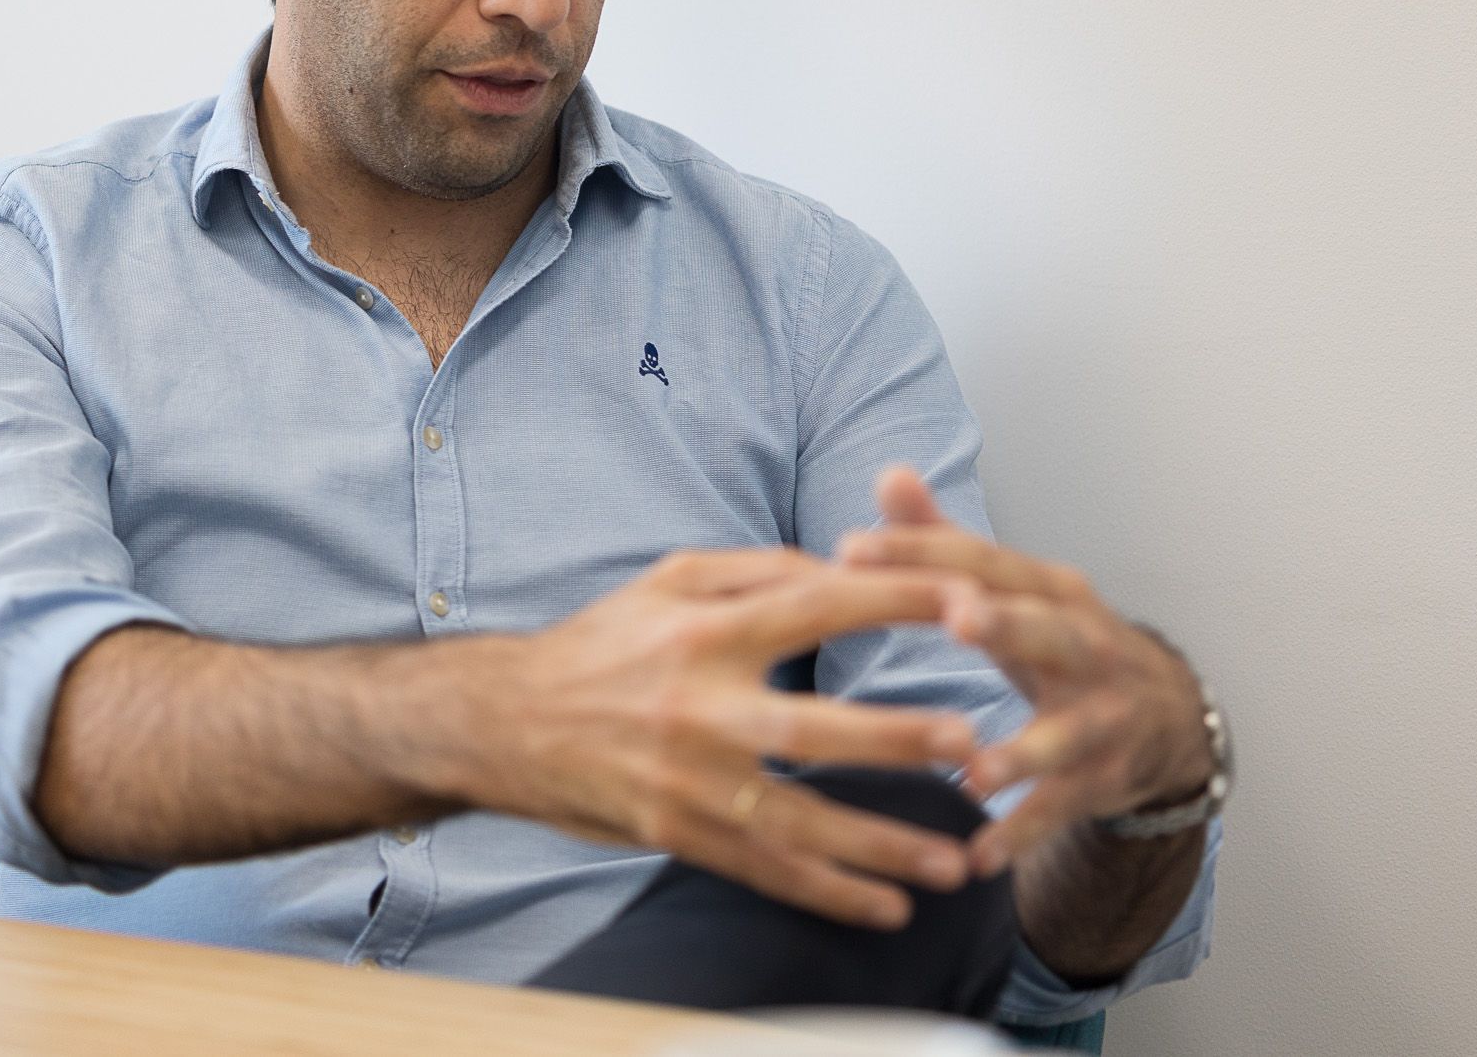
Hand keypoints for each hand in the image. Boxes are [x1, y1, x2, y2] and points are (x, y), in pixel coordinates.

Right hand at [469, 546, 984, 928]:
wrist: (504, 721)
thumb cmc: (600, 643)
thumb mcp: (670, 579)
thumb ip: (761, 570)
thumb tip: (847, 567)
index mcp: (706, 628)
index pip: (819, 606)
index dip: (897, 599)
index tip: (970, 600)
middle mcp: (699, 706)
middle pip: (813, 727)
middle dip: (896, 738)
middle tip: (971, 742)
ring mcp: (688, 780)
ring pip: (798, 821)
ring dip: (880, 846)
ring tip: (953, 864)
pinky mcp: (676, 833)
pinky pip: (764, 870)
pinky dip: (827, 895)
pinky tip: (886, 910)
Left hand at [836, 468, 1214, 876]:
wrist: (1165, 717)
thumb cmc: (1060, 641)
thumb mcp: (1013, 589)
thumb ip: (946, 538)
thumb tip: (890, 474)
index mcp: (1052, 591)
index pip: (983, 562)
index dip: (922, 552)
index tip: (852, 549)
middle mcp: (1086, 646)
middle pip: (1048, 629)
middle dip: (1007, 622)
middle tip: (957, 617)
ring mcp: (1102, 717)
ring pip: (1065, 734)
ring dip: (1022, 754)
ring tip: (974, 772)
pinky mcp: (1103, 779)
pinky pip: (1062, 810)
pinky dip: (1023, 832)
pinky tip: (980, 856)